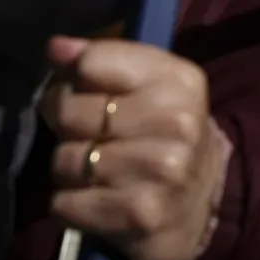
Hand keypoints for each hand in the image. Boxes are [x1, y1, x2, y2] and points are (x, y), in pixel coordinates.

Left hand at [41, 36, 227, 259]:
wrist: (203, 202)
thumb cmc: (166, 134)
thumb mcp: (149, 85)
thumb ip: (101, 59)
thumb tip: (55, 47)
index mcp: (178, 81)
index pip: (92, 62)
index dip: (75, 80)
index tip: (88, 94)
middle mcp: (176, 122)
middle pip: (70, 112)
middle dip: (68, 127)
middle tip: (91, 137)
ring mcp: (160, 169)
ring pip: (64, 160)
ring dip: (70, 170)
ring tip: (97, 172)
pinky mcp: (140, 212)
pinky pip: (64, 204)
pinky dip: (69, 205)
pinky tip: (96, 200)